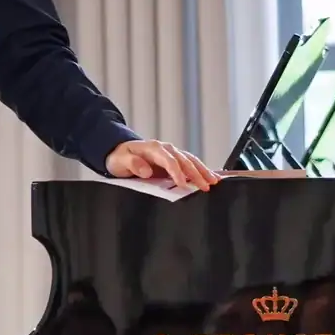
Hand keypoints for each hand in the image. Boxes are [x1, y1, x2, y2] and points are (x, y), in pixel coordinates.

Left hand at [104, 139, 220, 191]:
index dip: (177, 173)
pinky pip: (190, 163)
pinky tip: (210, 177)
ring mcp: (171, 153)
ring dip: (203, 170)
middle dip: (196, 173)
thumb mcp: (120, 160)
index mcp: (153, 148)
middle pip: (184, 160)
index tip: (183, 185)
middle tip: (206, 186)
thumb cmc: (119, 158)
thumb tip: (147, 171)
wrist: (119, 152)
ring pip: (191, 161)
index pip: (169, 161)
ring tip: (214, 181)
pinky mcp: (174, 159)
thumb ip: (133, 164)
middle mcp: (165, 149)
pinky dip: (200, 170)